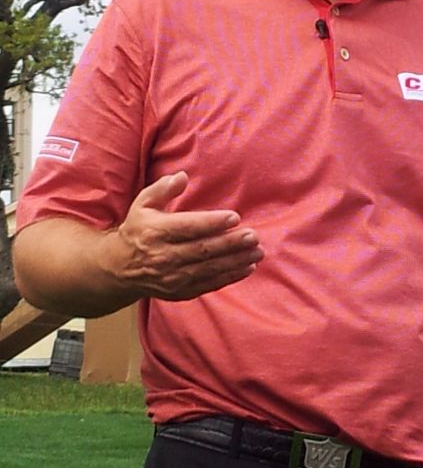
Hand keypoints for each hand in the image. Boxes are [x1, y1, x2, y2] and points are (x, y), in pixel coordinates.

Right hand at [101, 171, 263, 300]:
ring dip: (236, 261)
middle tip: (253, 236)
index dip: (212, 223)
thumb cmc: (137, 230)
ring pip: (209, 269)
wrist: (119, 269)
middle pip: (202, 250)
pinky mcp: (180, 292)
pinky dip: (229, 277)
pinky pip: (208, 285)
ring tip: (257, 252)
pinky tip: (247, 268)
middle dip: (230, 244)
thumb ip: (163, 189)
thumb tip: (182, 176)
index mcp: (155, 232)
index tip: (234, 217)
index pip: (188, 227)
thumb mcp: (142, 204)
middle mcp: (164, 256)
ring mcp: (172, 277)